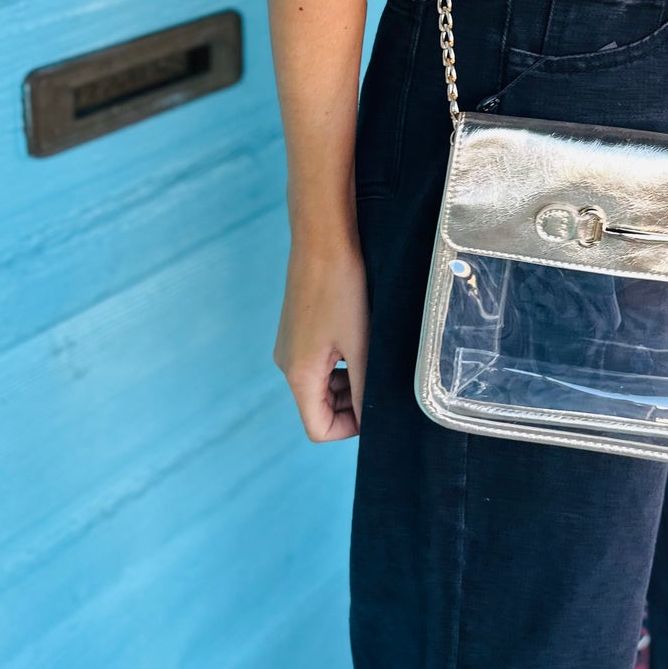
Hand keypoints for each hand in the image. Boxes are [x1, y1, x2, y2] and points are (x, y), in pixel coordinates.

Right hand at [273, 236, 368, 440]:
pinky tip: (361, 340)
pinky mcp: (296, 331)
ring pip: (320, 385)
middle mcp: (287, 365)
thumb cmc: (341, 289)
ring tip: (372, 355)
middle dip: (351, 404)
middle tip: (380, 378)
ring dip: (347, 382)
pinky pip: (317, 363)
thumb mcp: (360, 345)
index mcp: (299, 374)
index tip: (376, 407)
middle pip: (319, 408)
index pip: (318, 428)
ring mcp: (290, 346)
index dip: (349, 428)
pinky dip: (340, 363)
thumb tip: (371, 420)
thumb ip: (365, 388)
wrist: (322, 240)